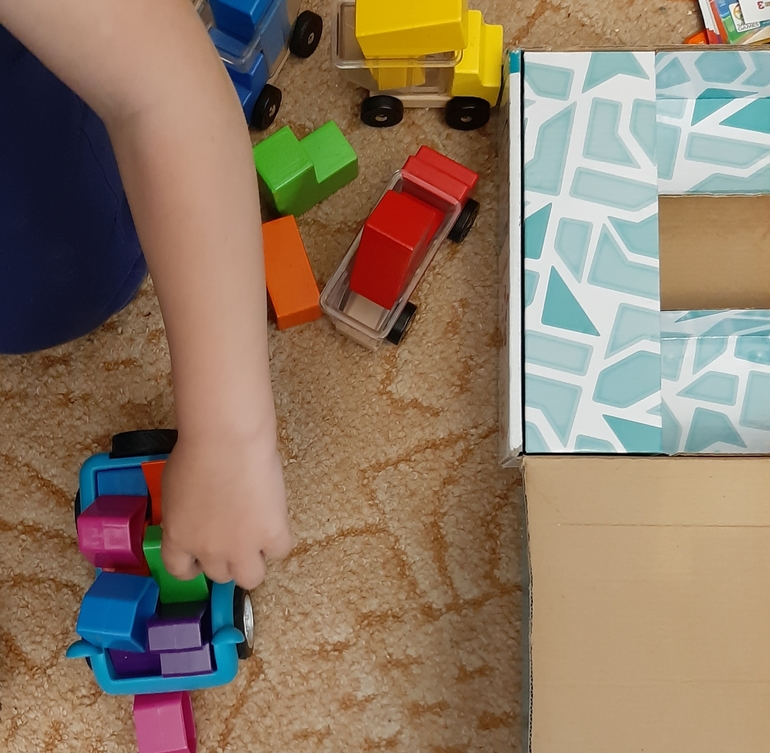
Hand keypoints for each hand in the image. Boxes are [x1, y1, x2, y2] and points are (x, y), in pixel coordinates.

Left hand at [158, 428, 291, 589]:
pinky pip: (280, 550)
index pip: (181, 571)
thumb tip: (195, 513)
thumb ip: (183, 512)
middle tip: (234, 537)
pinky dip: (278, 539)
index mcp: (179, 538)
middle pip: (220, 576)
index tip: (201, 557)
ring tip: (258, 537)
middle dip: (226, 559)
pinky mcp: (271, 535)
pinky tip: (275, 520)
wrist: (226, 442)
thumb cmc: (196, 450)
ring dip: (253, 560)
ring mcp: (242, 547)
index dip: (193, 566)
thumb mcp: (173, 488)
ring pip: (251, 577)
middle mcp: (208, 551)